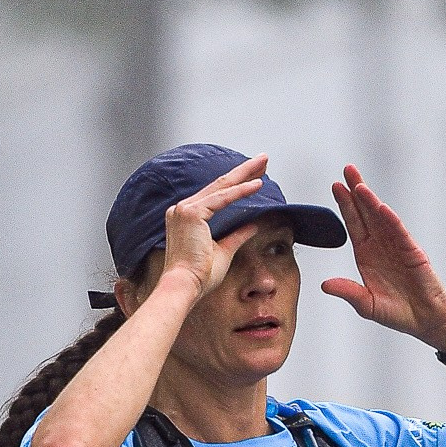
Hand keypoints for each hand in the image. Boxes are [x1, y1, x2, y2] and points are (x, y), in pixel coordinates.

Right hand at [143, 155, 269, 303]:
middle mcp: (182, 209)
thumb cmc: (199, 275)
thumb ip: (237, 236)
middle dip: (243, 171)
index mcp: (186, 218)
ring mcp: (184, 209)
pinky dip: (241, 191)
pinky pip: (222, 198)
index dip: (238, 184)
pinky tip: (257, 185)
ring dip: (245, 174)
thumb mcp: (224, 251)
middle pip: (219, 185)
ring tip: (263, 164)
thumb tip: (253, 226)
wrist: (185, 286)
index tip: (256, 176)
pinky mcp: (191, 213)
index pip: (217, 195)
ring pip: (222, 186)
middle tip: (263, 160)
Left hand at [321, 165, 445, 350]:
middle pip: (366, 213)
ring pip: (382, 218)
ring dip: (371, 201)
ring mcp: (397, 247)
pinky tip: (380, 207)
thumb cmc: (397, 312)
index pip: (354, 224)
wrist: (425, 320)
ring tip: (359, 184)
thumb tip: (324, 285)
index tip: (335, 186)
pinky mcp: (412, 252)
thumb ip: (348, 292)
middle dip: (356, 192)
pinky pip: (399, 233)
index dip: (345, 206)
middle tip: (347, 169)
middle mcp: (381, 246)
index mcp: (366, 255)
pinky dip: (390, 220)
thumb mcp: (366, 304)